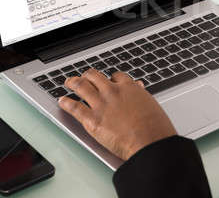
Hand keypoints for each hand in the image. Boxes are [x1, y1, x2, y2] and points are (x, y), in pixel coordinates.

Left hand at [58, 69, 176, 160]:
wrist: (149, 142)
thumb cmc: (156, 128)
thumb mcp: (152, 106)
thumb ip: (141, 96)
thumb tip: (138, 88)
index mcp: (129, 88)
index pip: (116, 76)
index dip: (110, 78)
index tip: (108, 81)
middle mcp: (113, 92)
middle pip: (95, 76)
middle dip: (88, 75)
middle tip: (84, 77)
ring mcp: (101, 104)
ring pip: (81, 86)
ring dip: (73, 82)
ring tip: (68, 82)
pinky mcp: (92, 120)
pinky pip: (74, 107)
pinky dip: (66, 103)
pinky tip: (62, 101)